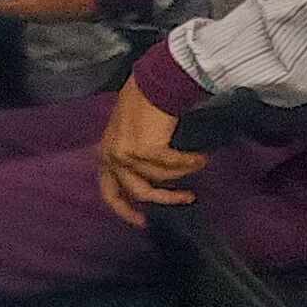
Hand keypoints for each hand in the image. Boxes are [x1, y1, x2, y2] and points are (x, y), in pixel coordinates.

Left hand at [92, 74, 201, 227]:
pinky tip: (201, 157)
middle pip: (139, 191)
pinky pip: (174, 164)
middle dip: (166, 197)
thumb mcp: (128, 135)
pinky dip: (190, 162)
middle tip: (187, 198)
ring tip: (200, 162)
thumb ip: (134, 157)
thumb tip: (157, 180)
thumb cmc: (143, 105)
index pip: (110, 192)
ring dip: (184, 172)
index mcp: (105, 155)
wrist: (152, 85)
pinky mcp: (145, 149)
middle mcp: (111, 157)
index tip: (143, 221)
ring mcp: (126, 154)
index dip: (125, 210)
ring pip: (161, 177)